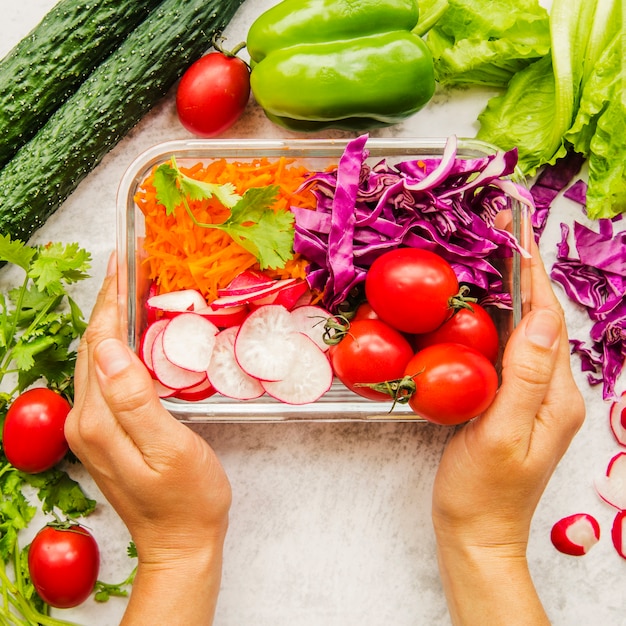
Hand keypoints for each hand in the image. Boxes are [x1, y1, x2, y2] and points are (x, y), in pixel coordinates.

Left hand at [65, 256, 230, 624]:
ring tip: (130, 288)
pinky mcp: (105, 432)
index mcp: (99, 420)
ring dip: (112, 320)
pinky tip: (132, 334)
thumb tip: (109, 349)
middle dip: (109, 301)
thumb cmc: (187, 499)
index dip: (112, 300)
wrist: (181, 542)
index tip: (124, 263)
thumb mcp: (170, 450)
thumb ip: (136, 400)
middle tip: (128, 264)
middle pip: (94, 346)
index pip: (101, 343)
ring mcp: (93, 427)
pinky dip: (118, 344)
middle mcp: (86, 419)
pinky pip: (107, 375)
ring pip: (98, 359)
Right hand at [431, 241, 584, 624]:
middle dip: (525, 273)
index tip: (519, 233)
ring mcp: (533, 398)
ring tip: (496, 256)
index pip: (547, 321)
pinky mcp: (511, 403)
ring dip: (514, 291)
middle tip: (506, 233)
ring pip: (526, 332)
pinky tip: (482, 308)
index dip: (532, 275)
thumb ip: (523, 378)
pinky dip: (498, 320)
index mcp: (556, 396)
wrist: (476, 532)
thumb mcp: (502, 434)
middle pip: (541, 321)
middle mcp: (552, 392)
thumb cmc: (483, 490)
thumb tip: (538, 318)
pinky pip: (509, 351)